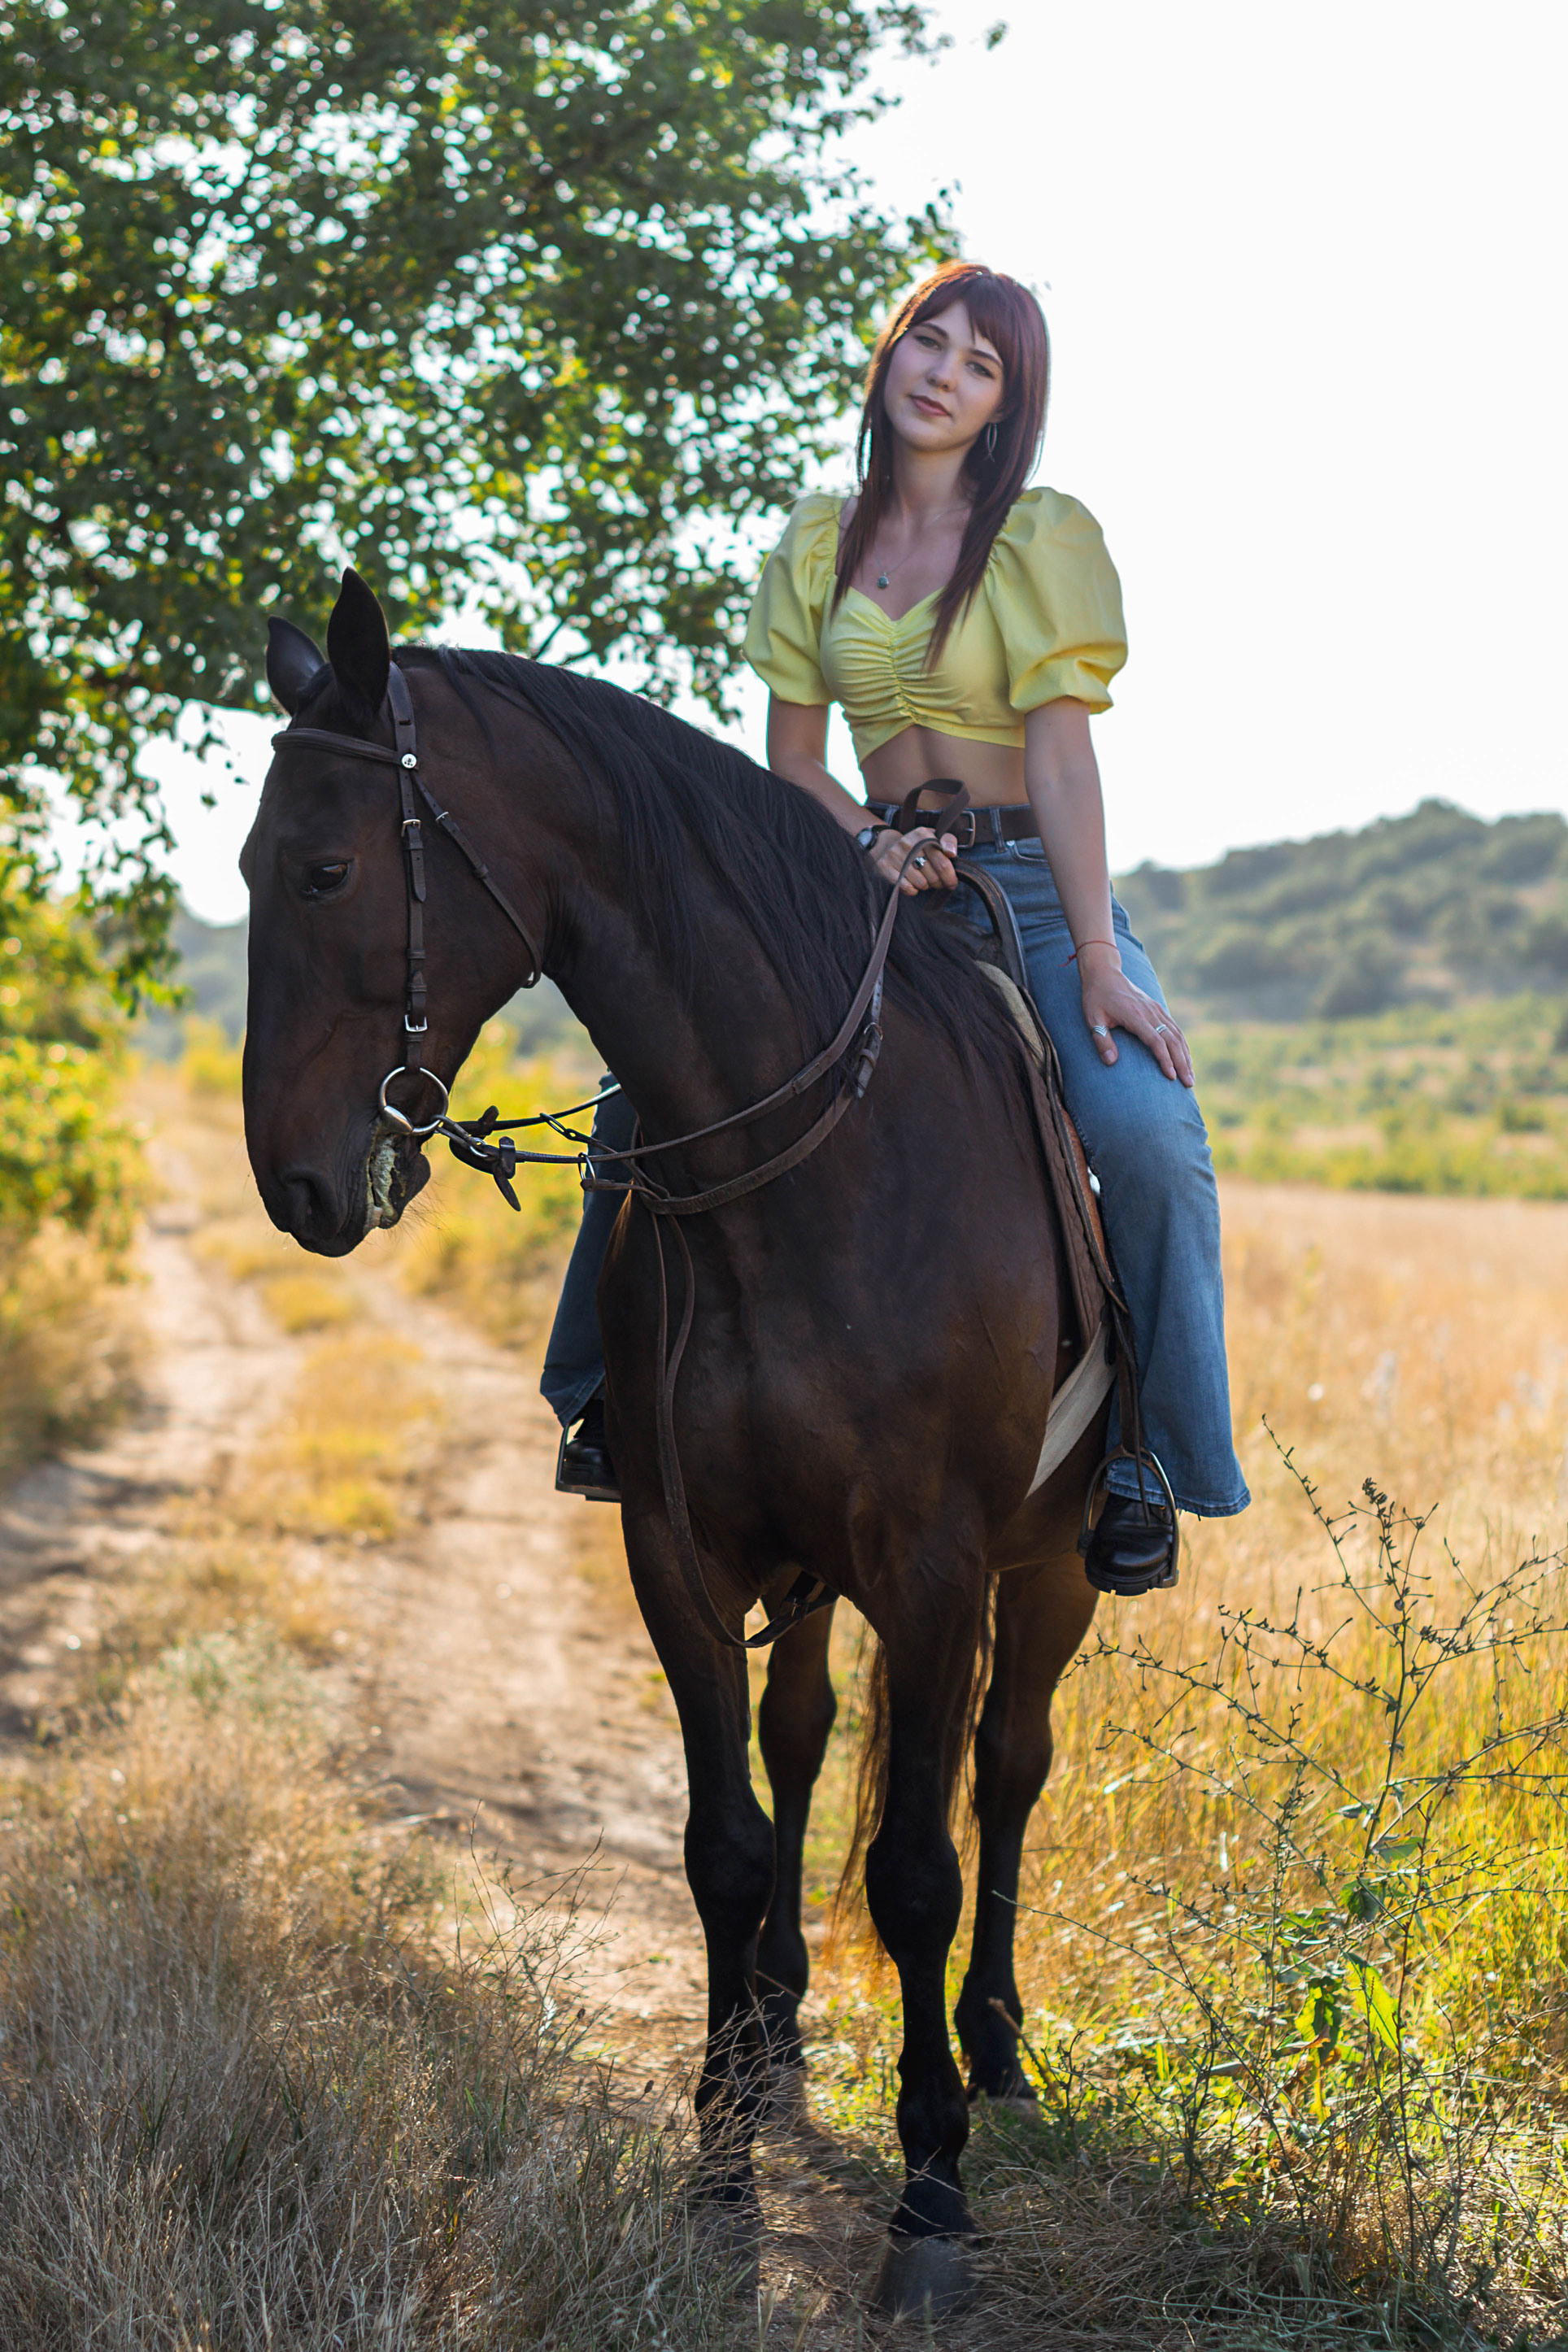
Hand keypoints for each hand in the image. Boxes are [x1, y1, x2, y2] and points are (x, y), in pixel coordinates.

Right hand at [869, 824, 958, 895]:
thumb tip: (951, 853)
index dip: (950, 877)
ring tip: (922, 878)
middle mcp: (908, 843)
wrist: (888, 846)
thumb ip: (948, 841)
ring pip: (921, 883)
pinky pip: (907, 888)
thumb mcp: (934, 838)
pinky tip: (912, 883)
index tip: (952, 883)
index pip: (942, 863)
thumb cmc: (918, 846)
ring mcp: (894, 855)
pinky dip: (912, 890)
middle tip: (936, 881)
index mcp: (922, 834)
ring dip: (925, 885)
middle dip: (938, 883)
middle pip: (933, 876)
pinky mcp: (884, 866)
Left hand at [1078, 944, 1192, 1085]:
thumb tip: (1111, 1062)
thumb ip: (1101, 1040)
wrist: (1105, 974)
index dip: (1164, 1059)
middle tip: (1188, 1083)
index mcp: (1135, 1016)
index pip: (1155, 1040)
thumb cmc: (1096, 998)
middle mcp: (1150, 1012)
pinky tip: (1186, 1057)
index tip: (1170, 1076)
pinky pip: (1175, 1028)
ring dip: (1185, 1056)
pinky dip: (1183, 1044)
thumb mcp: (1092, 1019)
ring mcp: (1156, 1010)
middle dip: (1181, 1063)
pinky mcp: (1157, 1009)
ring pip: (1177, 1035)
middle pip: (1172, 1040)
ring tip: (1190, 1076)